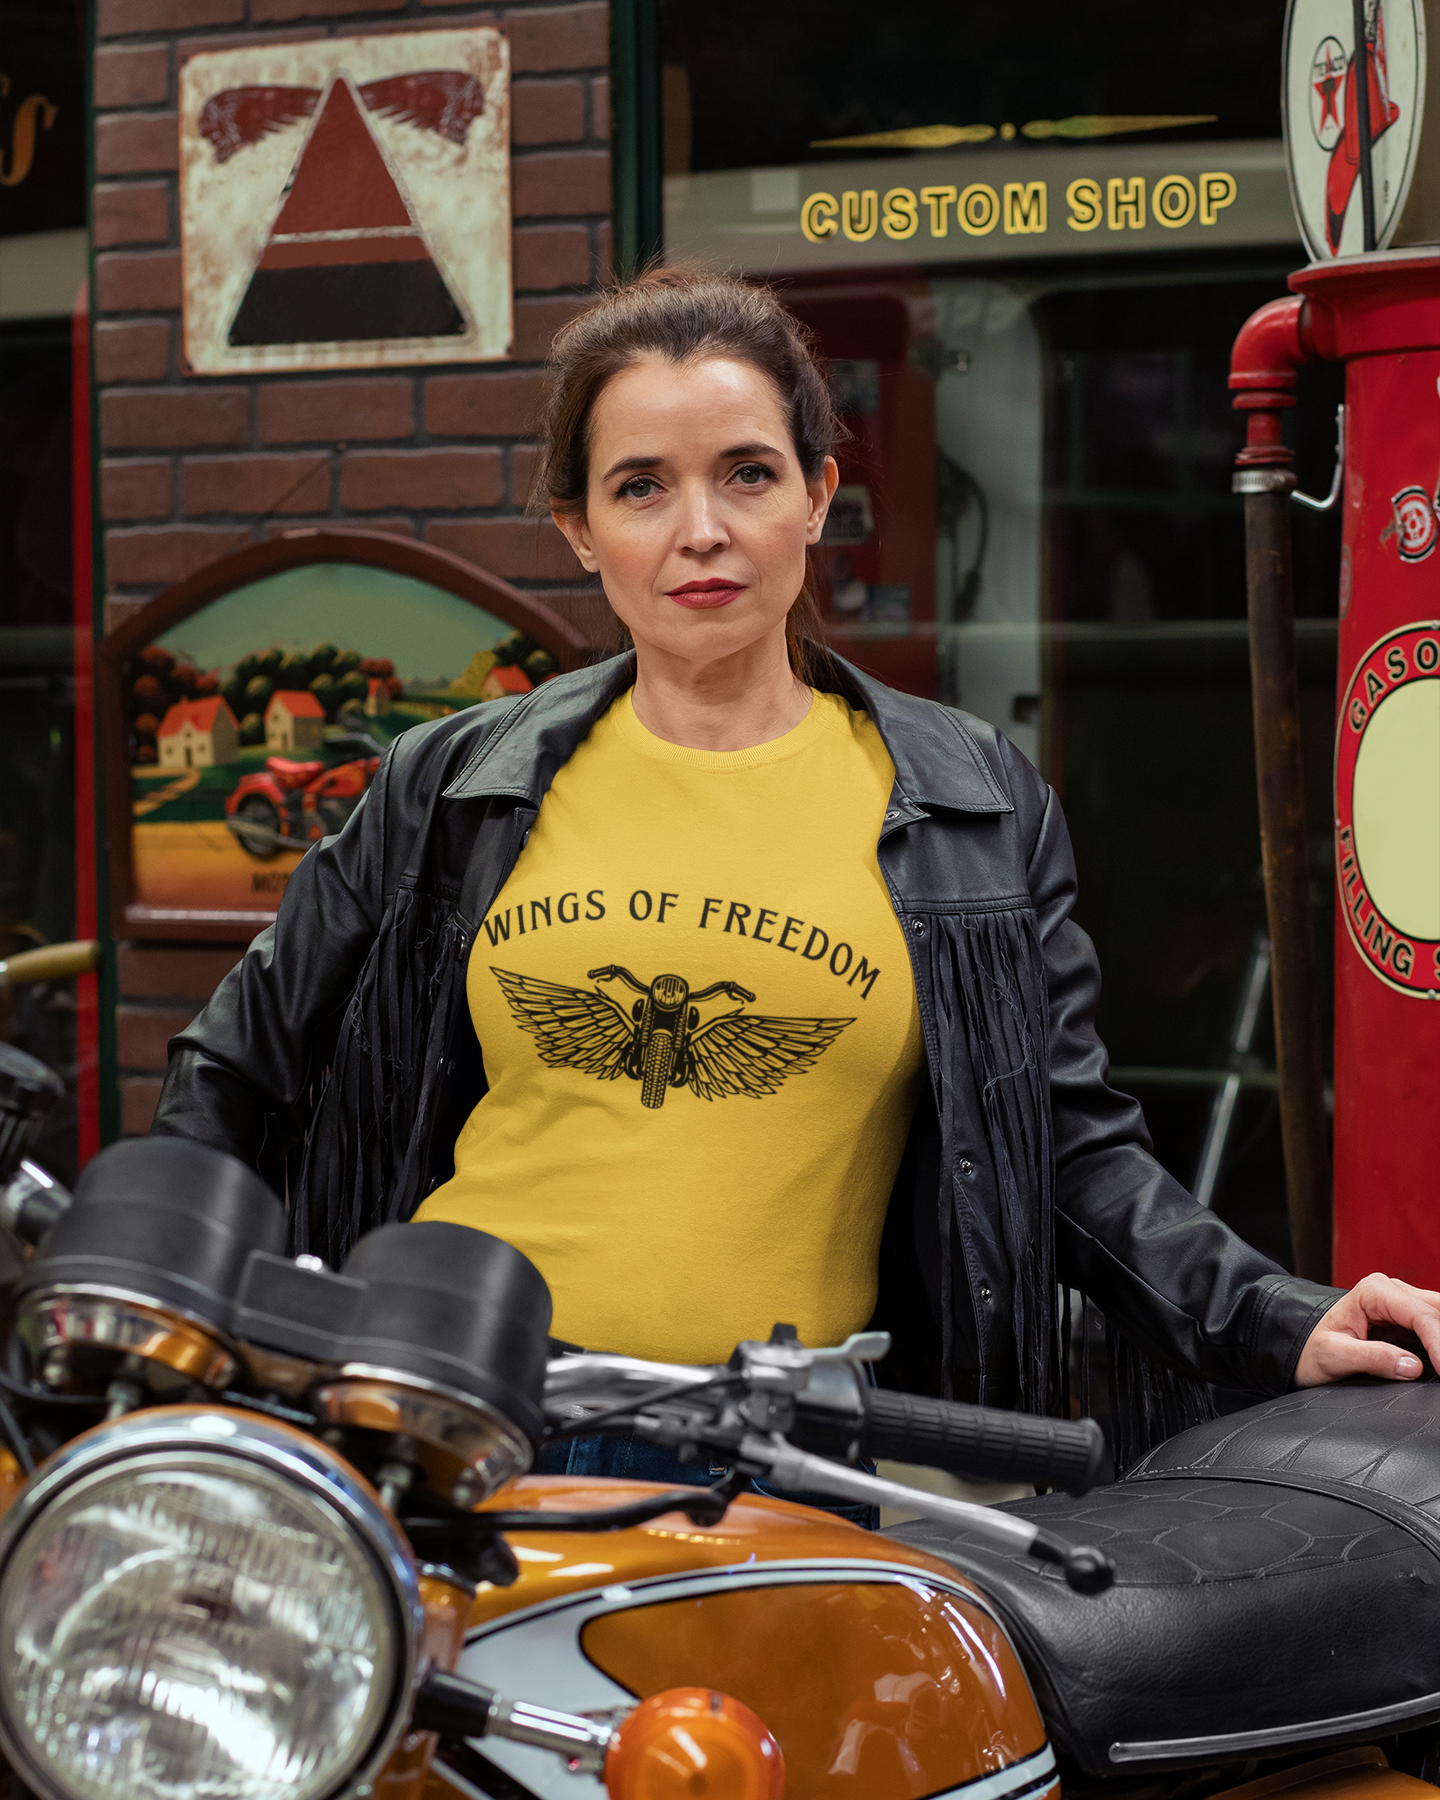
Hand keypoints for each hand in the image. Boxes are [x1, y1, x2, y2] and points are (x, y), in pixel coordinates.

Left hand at [1294, 1273, 1439, 1385]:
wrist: (1302, 1349)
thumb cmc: (1312, 1349)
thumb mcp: (1333, 1356)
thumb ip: (1372, 1358)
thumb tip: (1412, 1366)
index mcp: (1373, 1292)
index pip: (1419, 1314)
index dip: (1438, 1343)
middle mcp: (1391, 1291)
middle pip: (1436, 1310)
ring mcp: (1401, 1305)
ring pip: (1438, 1316)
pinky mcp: (1407, 1322)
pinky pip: (1433, 1328)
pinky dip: (1438, 1342)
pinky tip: (1439, 1362)